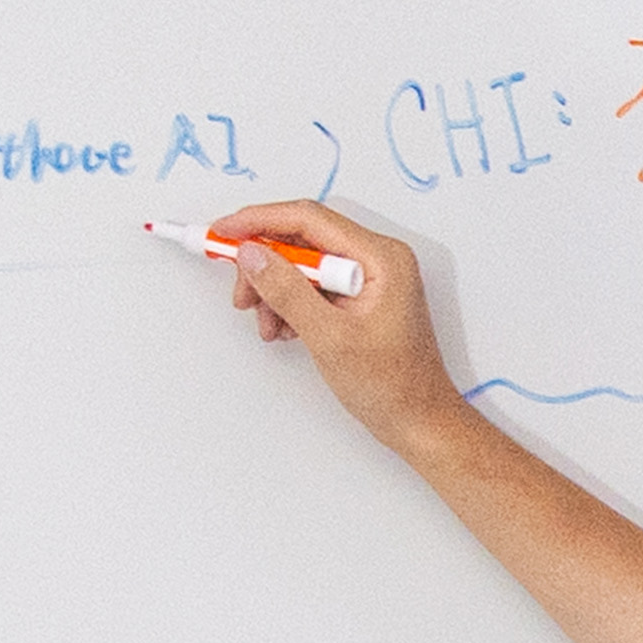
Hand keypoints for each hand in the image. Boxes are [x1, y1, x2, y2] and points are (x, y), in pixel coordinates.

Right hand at [195, 198, 457, 442]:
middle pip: (302, 240)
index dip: (259, 221)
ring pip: (303, 265)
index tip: (222, 232)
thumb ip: (287, 291)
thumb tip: (251, 254)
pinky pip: (314, 286)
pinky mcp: (361, 297)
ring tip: (266, 325)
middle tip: (241, 295)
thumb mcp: (330, 338)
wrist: (420, 423)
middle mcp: (378, 259)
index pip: (308, 219)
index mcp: (381, 258)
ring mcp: (370, 278)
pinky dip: (291, 304)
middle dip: (265, 265)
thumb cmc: (392, 387)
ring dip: (275, 290)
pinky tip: (283, 329)